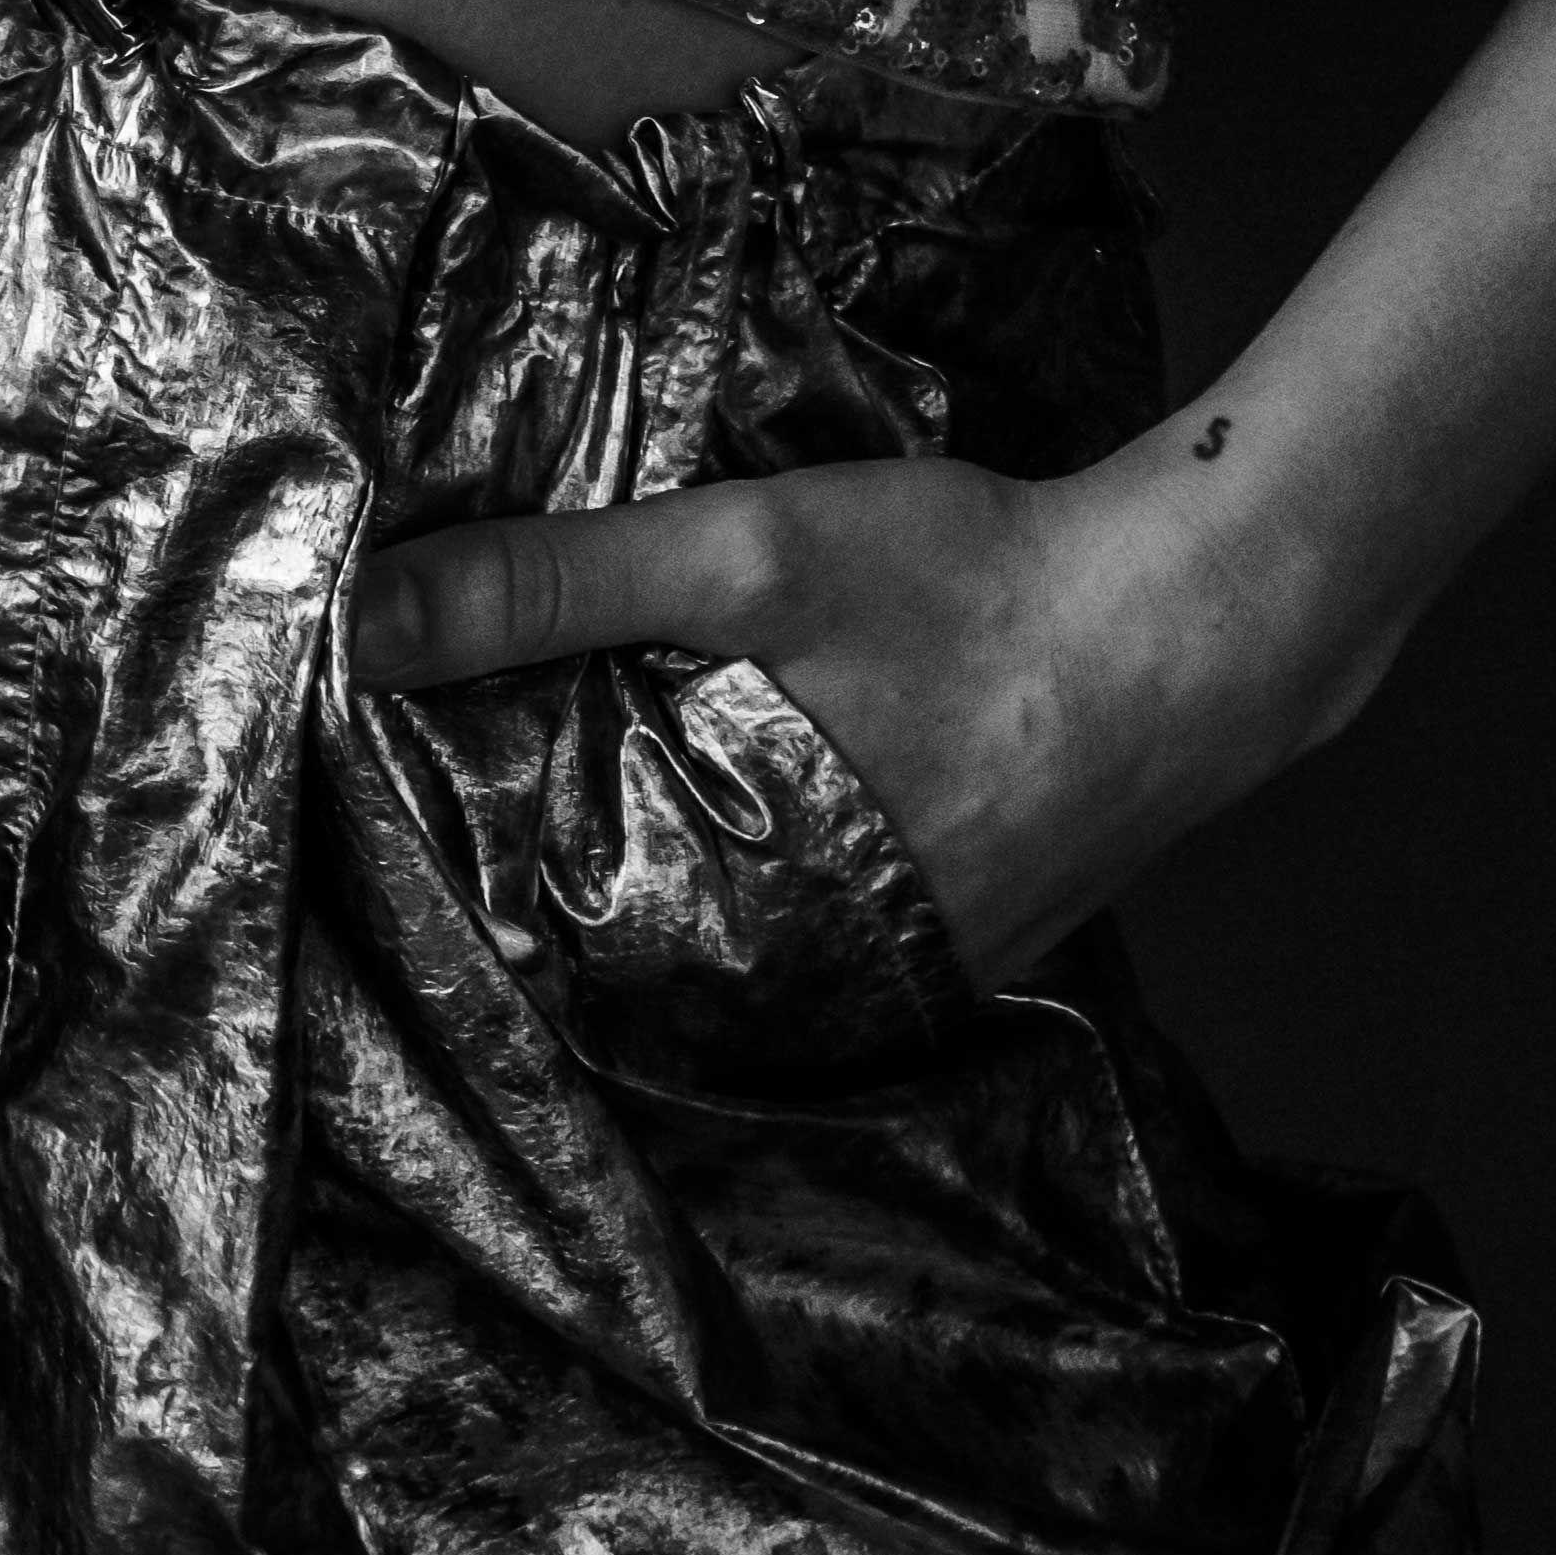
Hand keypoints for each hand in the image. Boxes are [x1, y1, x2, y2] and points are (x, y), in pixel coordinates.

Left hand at [350, 435, 1380, 987]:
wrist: (1196, 621)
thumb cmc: (973, 588)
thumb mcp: (746, 555)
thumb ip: (553, 585)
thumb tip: (359, 628)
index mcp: (749, 936)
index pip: (554, 951)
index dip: (477, 874)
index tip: (405, 800)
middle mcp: (821, 999)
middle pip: (644, 950)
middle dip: (566, 869)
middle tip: (480, 762)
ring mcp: (903, 979)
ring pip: (738, 938)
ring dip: (674, 865)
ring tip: (597, 758)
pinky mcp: (962, 939)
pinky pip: (825, 917)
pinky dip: (775, 855)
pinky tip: (754, 770)